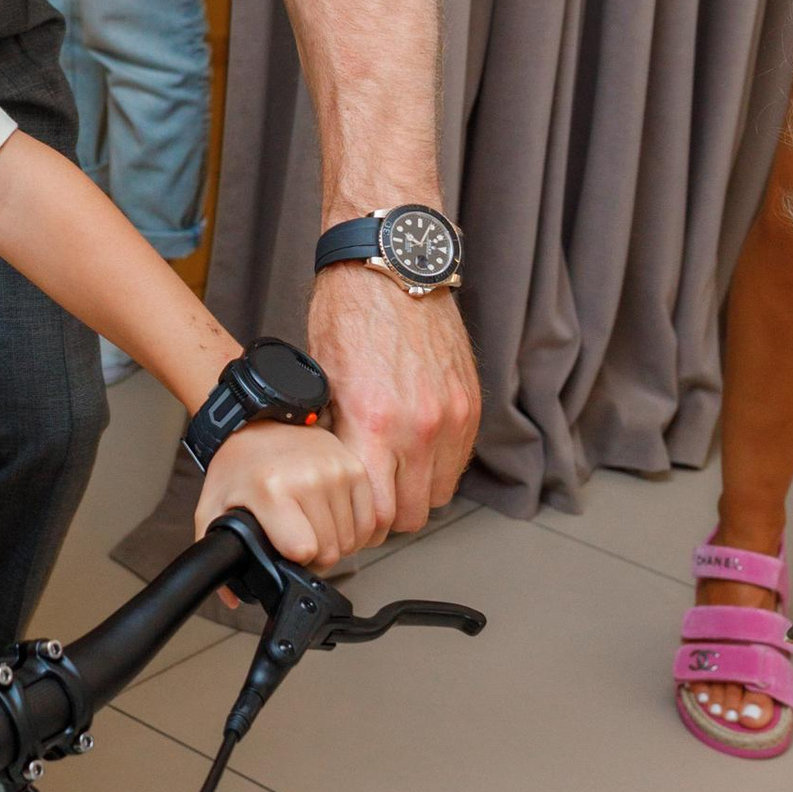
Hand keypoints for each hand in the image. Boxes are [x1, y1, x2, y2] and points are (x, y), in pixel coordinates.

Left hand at [195, 418, 379, 563]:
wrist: (259, 421)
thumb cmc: (238, 466)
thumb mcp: (212, 509)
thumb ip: (216, 554)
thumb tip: (234, 598)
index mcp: (272, 491)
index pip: (304, 552)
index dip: (295, 563)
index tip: (285, 553)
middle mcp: (309, 479)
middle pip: (331, 551)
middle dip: (315, 557)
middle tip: (297, 542)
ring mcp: (336, 472)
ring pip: (352, 539)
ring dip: (335, 543)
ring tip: (313, 527)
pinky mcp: (355, 467)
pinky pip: (369, 519)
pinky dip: (355, 528)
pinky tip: (333, 520)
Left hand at [308, 268, 480, 536]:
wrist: (392, 267)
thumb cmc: (348, 314)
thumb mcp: (321, 380)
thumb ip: (334, 434)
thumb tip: (331, 474)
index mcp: (373, 423)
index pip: (376, 513)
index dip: (359, 524)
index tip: (348, 517)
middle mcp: (419, 427)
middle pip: (410, 515)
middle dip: (386, 515)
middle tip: (368, 499)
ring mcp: (451, 417)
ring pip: (438, 494)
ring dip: (414, 493)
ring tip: (391, 475)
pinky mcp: (471, 405)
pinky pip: (459, 461)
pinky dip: (438, 466)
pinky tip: (414, 449)